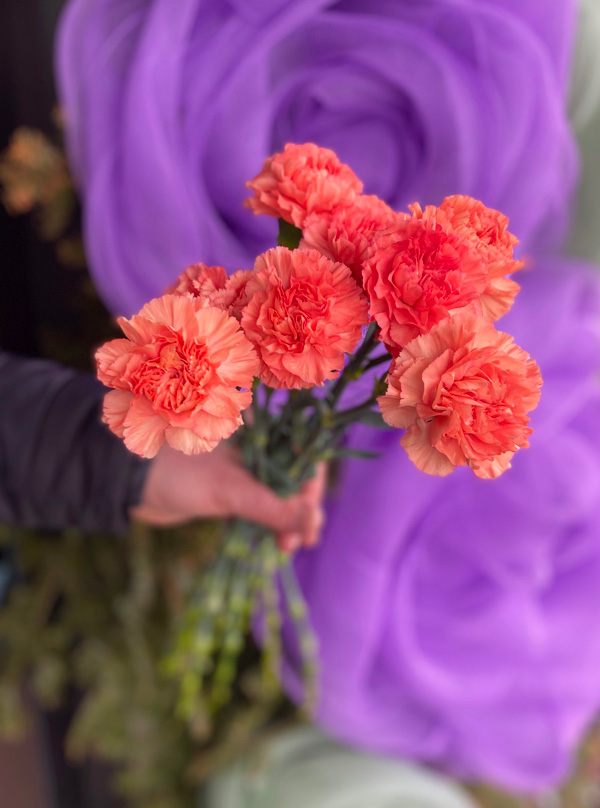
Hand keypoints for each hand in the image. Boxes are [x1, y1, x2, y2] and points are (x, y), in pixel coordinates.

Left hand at [130, 443, 325, 551]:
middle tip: (302, 540)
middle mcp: (257, 446)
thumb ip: (272, 507)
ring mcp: (244, 468)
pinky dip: (271, 523)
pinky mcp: (232, 489)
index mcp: (261, 431)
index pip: (303, 457)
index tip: (311, 522)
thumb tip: (312, 523)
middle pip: (295, 477)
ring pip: (279, 494)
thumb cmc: (179, 474)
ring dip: (287, 521)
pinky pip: (262, 505)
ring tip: (286, 547)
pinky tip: (276, 541)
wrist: (132, 483)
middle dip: (301, 510)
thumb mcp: (230, 491)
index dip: (311, 490)